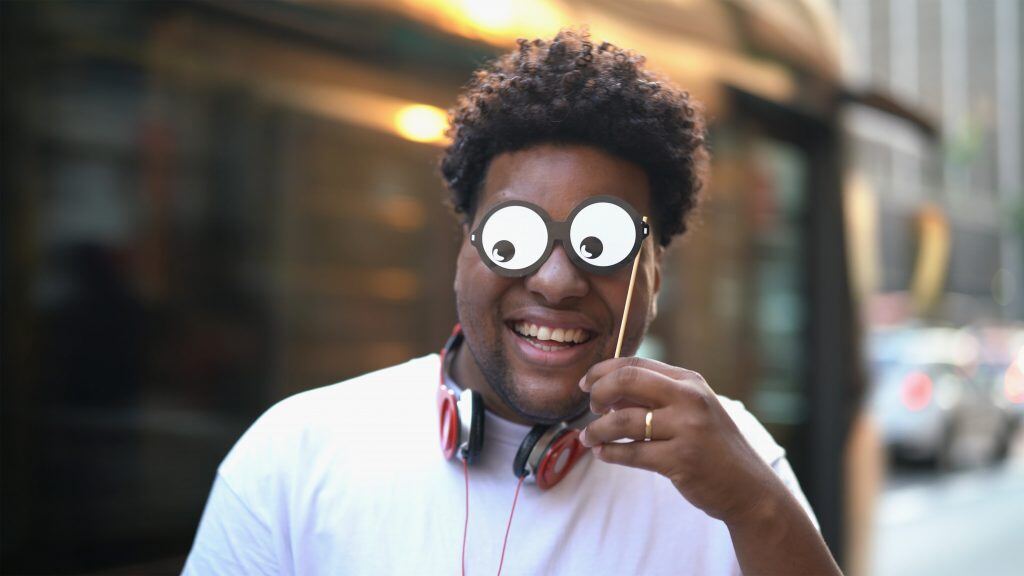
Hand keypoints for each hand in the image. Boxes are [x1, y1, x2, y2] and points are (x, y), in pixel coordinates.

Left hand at [577, 357, 782, 523]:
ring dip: (597, 430)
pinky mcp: (681, 460)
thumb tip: (606, 391)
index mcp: (689, 381)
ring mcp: (687, 429)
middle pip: (627, 380)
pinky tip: (603, 453)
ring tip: (588, 438)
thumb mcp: (691, 410)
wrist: (748, 487)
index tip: (586, 385)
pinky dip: (610, 453)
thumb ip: (654, 397)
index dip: (603, 372)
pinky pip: (631, 453)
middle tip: (591, 409)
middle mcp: (689, 399)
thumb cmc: (712, 446)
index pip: (635, 364)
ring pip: (623, 421)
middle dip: (599, 393)